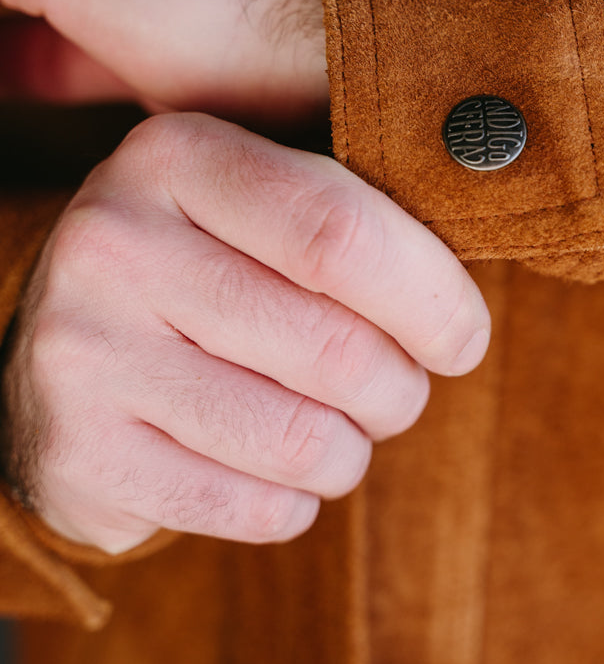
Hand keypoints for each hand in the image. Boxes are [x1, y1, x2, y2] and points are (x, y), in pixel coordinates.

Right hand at [0, 113, 489, 551]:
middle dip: (400, 390)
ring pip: (300, 439)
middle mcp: (113, 243)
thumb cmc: (210, 269)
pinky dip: (295, 504)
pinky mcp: (76, 455)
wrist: (61, 351)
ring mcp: (81, 351)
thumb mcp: (258, 203)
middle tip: (397, 393)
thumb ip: (355, 214)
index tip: (463, 337)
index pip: (342, 234)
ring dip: (351, 453)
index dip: (431, 299)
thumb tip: (482, 255)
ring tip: (340, 433)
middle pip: (334, 348)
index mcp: (175, 156)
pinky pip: (252, 507)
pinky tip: (281, 475)